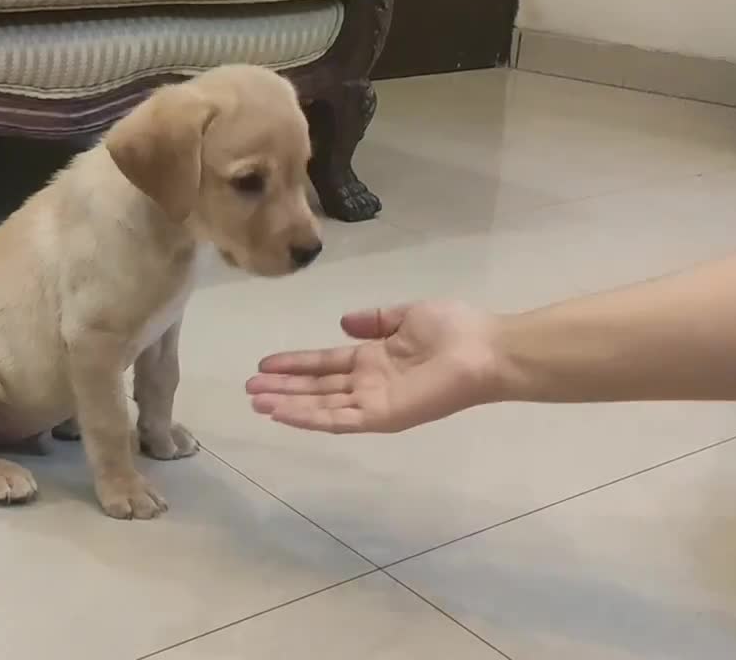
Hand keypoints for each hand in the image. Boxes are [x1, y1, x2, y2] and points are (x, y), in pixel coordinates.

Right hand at [246, 301, 501, 433]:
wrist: (486, 351)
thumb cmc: (455, 330)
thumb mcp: (408, 315)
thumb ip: (375, 320)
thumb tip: (344, 322)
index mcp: (374, 359)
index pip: (325, 364)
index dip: (295, 363)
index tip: (265, 362)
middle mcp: (369, 384)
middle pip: (316, 387)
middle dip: (283, 387)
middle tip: (249, 386)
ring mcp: (373, 403)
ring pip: (321, 406)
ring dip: (288, 404)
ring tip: (256, 401)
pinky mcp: (381, 417)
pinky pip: (338, 420)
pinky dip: (309, 418)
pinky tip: (284, 413)